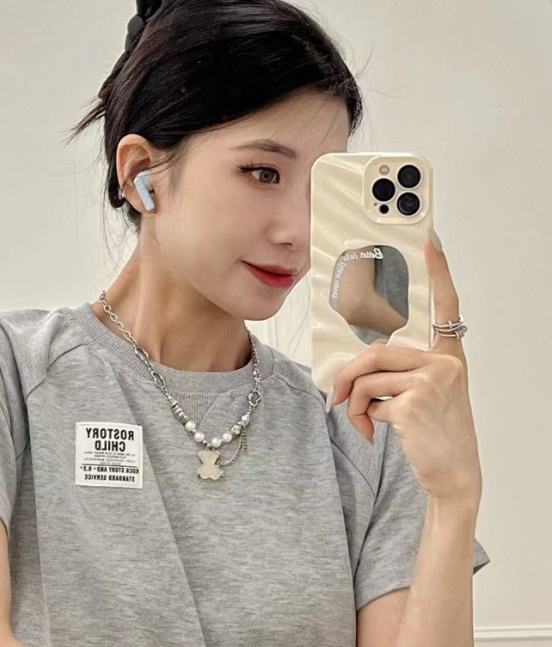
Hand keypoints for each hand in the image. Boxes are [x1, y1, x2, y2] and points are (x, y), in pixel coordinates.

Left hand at [329, 236, 482, 501]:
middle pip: (378, 352)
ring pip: (368, 377)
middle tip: (336, 397)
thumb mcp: (426, 395)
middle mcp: (445, 363)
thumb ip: (400, 373)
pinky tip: (376, 432)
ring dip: (355, 403)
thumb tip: (357, 370)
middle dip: (348, 376)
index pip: (446, 307)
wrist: (453, 473)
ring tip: (362, 421)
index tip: (430, 242)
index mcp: (449, 356)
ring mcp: (433, 381)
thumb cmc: (437, 432)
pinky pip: (369, 399)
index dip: (438, 273)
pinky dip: (363, 418)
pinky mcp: (416, 401)